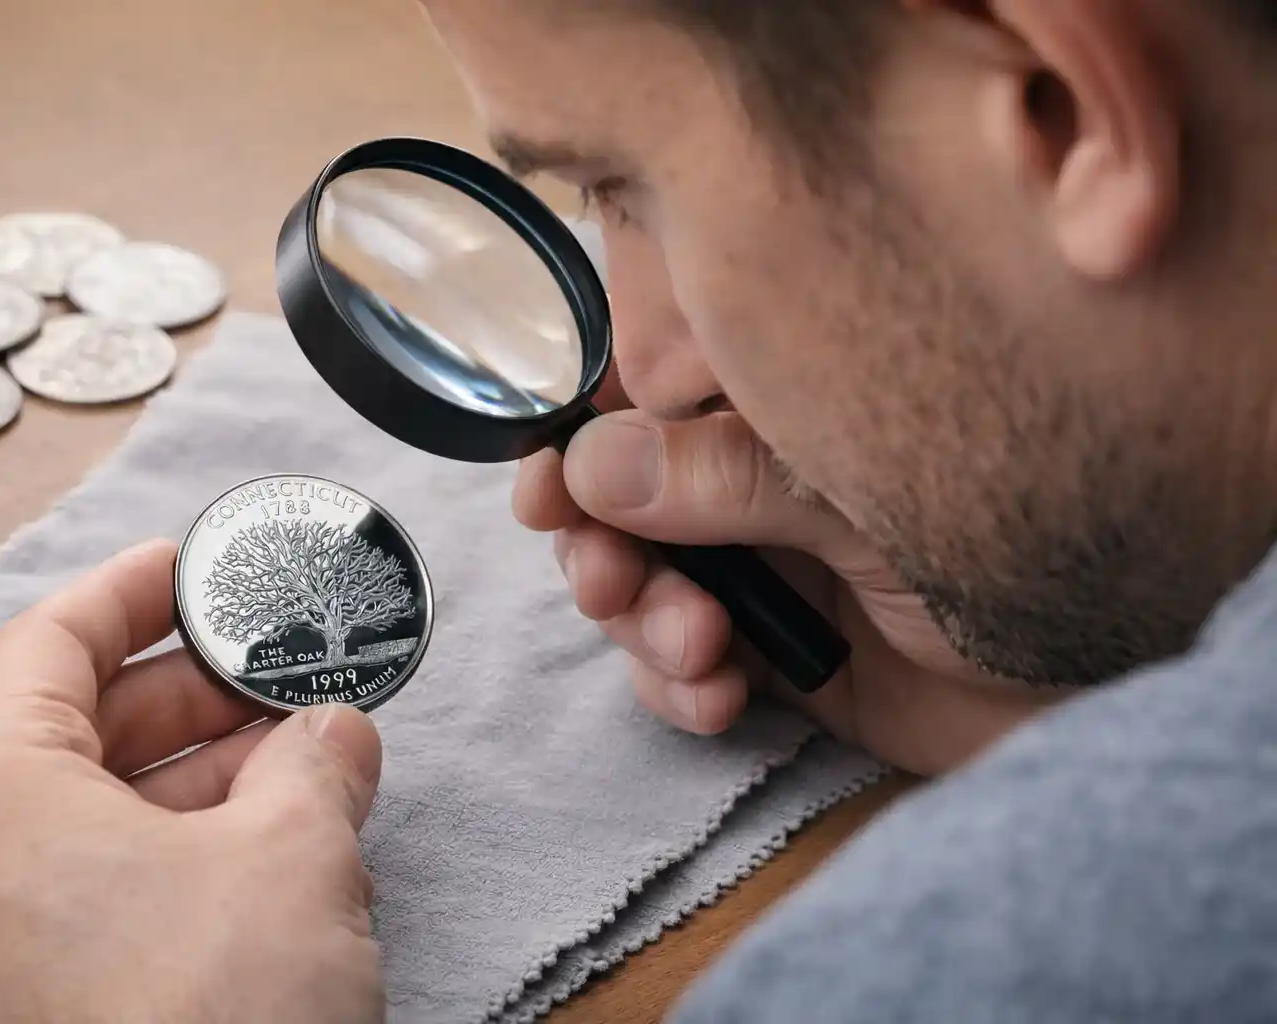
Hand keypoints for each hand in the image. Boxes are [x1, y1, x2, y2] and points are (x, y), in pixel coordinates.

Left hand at [0, 540, 384, 1023]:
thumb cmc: (214, 1019)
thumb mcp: (293, 854)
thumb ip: (317, 762)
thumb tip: (336, 735)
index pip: (48, 643)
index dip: (133, 591)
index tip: (194, 567)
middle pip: (72, 733)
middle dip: (192, 697)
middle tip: (280, 673)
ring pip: (88, 819)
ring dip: (198, 780)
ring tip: (300, 759)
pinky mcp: (27, 1010)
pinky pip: (92, 895)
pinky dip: (176, 855)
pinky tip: (269, 849)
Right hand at [515, 411, 1071, 775]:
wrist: (1095, 680)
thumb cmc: (1013, 540)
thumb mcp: (862, 494)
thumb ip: (728, 475)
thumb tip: (588, 463)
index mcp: (778, 404)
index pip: (645, 397)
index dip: (576, 436)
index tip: (539, 484)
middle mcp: (754, 478)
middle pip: (616, 499)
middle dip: (598, 545)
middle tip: (607, 579)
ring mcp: (758, 566)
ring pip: (634, 584)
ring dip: (637, 620)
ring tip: (695, 646)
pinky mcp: (769, 654)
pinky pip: (676, 666)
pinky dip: (675, 686)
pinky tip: (717, 697)